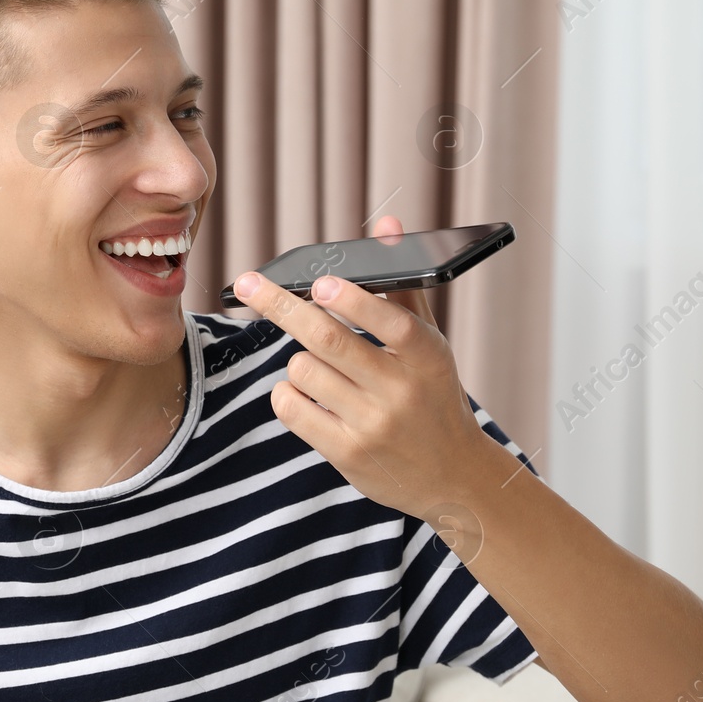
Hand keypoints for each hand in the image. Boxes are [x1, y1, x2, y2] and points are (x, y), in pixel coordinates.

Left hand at [231, 215, 491, 521]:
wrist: (452, 476)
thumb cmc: (433, 397)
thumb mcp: (430, 345)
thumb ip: (402, 287)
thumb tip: (385, 225)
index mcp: (427, 357)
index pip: (392, 323)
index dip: (354, 301)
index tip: (321, 283)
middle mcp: (401, 391)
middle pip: (329, 340)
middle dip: (282, 307)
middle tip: (250, 284)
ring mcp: (372, 425)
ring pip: (304, 371)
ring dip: (297, 359)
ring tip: (317, 364)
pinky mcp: (347, 453)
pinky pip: (293, 409)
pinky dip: (286, 392)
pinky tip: (303, 391)